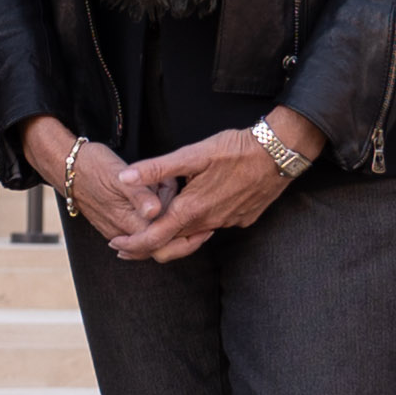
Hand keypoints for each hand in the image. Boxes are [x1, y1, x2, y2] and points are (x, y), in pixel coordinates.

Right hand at [18, 121, 174, 252]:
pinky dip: (148, 213)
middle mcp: (123, 232)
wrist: (65, 168)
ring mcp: (117, 231)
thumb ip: (140, 195)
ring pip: (150, 231)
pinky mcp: (112, 226)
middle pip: (160, 235)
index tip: (176, 190)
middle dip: (170, 210)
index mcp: (128, 222)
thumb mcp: (119, 175)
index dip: (177, 214)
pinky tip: (147, 193)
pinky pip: (138, 228)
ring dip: (160, 211)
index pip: (165, 235)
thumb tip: (155, 211)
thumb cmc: (92, 166)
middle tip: (166, 183)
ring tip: (157, 184)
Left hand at [99, 112, 316, 262]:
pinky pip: (215, 226)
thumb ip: (157, 169)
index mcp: (192, 209)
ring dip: (173, 234)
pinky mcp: (243, 219)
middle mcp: (210, 222)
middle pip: (173, 243)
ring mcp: (229, 222)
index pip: (155, 238)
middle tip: (126, 243)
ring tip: (155, 226)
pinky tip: (193, 211)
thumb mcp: (192, 155)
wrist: (279, 152)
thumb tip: (124, 178)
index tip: (115, 245)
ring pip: (195, 235)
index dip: (133, 244)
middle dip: (147, 245)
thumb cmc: (235, 149)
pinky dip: (198, 225)